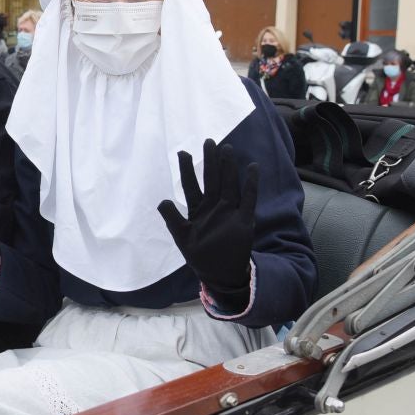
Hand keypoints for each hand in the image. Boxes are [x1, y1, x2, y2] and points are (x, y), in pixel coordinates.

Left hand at [156, 139, 257, 304]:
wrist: (219, 273)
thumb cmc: (199, 255)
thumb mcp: (181, 237)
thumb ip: (172, 219)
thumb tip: (162, 200)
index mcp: (197, 210)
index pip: (191, 185)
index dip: (187, 170)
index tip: (183, 152)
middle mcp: (213, 207)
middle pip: (211, 179)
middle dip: (209, 161)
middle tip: (208, 141)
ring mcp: (229, 212)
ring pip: (228, 185)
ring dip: (228, 168)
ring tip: (227, 149)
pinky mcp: (244, 220)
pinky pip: (248, 199)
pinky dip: (251, 184)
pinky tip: (252, 168)